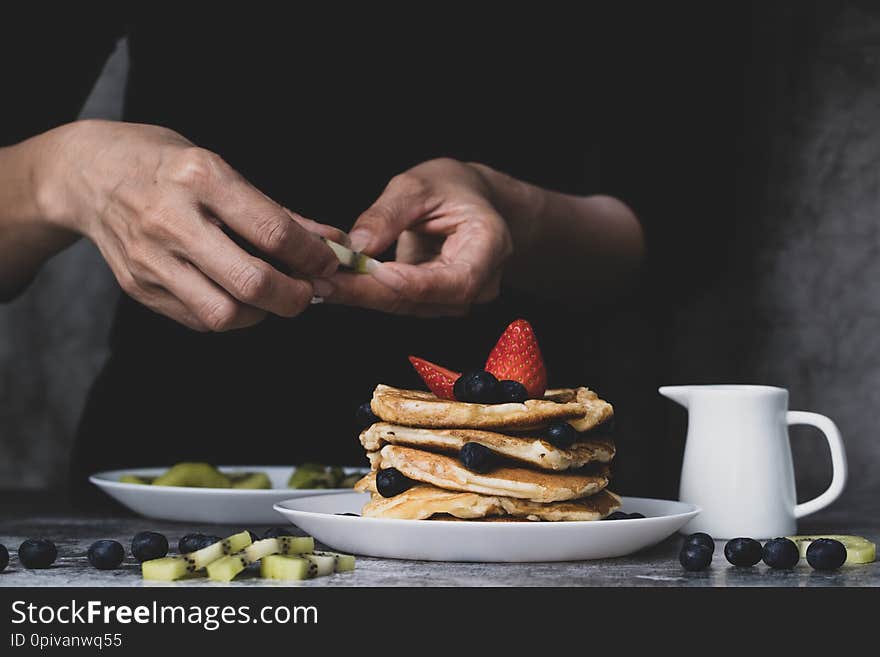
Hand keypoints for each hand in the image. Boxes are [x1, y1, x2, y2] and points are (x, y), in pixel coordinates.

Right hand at [42, 120, 343, 330]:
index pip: (272, 231)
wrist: (89, 174)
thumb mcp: (223, 170)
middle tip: (309, 292)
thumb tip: (333, 243)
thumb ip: (280, 213)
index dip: (312, 256)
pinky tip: (238, 296)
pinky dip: (231, 314)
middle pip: (250, 282)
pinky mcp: (139, 288)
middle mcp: (172, 220)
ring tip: (273, 296)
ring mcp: (151, 259)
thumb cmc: (168, 166)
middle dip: (294, 297)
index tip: (329, 265)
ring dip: (262, 313)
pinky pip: (199, 319)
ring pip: (224, 314)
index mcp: (200, 178)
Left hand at [325, 158, 512, 315]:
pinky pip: (398, 301)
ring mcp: (457, 297)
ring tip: (322, 280)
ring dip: (362, 295)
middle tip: (326, 281)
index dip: (417, 283)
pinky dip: (366, 292)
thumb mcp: (418, 185)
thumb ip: (388, 215)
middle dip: (372, 291)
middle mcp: (480, 281)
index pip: (458, 280)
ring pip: (407, 305)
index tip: (376, 272)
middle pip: (425, 299)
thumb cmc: (450, 187)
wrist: (467, 200)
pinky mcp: (433, 302)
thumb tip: (357, 247)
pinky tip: (336, 282)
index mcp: (490, 245)